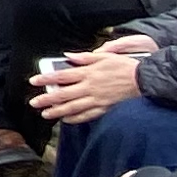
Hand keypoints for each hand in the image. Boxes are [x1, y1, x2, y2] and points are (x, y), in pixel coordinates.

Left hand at [31, 43, 148, 126]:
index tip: (34, 81)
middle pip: (63, 94)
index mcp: (88, 73)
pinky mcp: (104, 108)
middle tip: (34, 102)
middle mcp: (90, 87)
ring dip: (57, 111)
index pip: (61, 76)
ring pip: (73, 107)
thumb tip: (67, 55)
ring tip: (45, 114)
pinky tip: (66, 120)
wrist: (142, 79)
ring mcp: (97, 99)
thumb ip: (83, 57)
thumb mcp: (104, 56)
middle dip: (47, 99)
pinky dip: (75, 119)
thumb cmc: (123, 65)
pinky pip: (87, 115)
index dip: (46, 78)